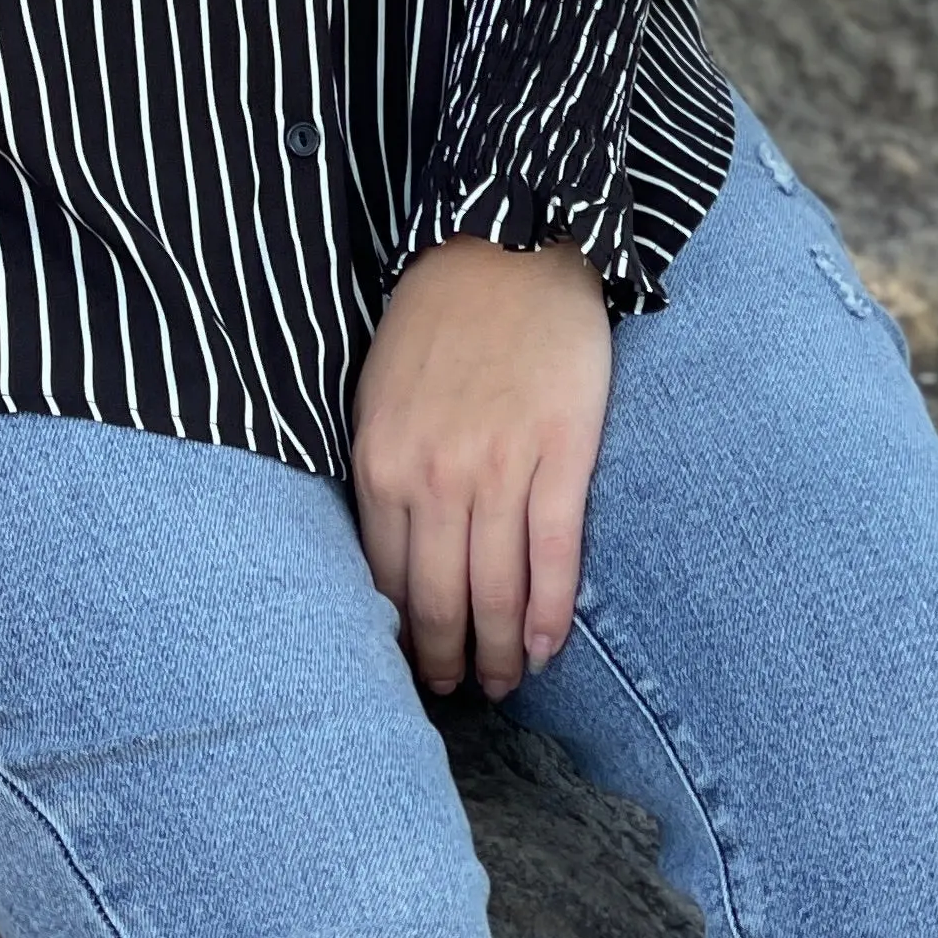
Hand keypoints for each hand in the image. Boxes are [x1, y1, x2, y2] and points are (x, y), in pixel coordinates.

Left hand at [350, 237, 611, 701]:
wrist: (506, 244)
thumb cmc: (437, 320)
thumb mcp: (377, 393)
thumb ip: (382, 472)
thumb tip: (388, 560)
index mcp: (380, 460)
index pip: (386, 580)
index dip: (401, 638)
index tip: (413, 669)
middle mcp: (434, 474)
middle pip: (440, 599)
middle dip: (448, 659)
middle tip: (460, 692)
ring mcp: (499, 466)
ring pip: (497, 589)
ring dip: (500, 651)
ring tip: (504, 681)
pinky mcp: (560, 453)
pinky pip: (554, 554)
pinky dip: (549, 611)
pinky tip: (545, 645)